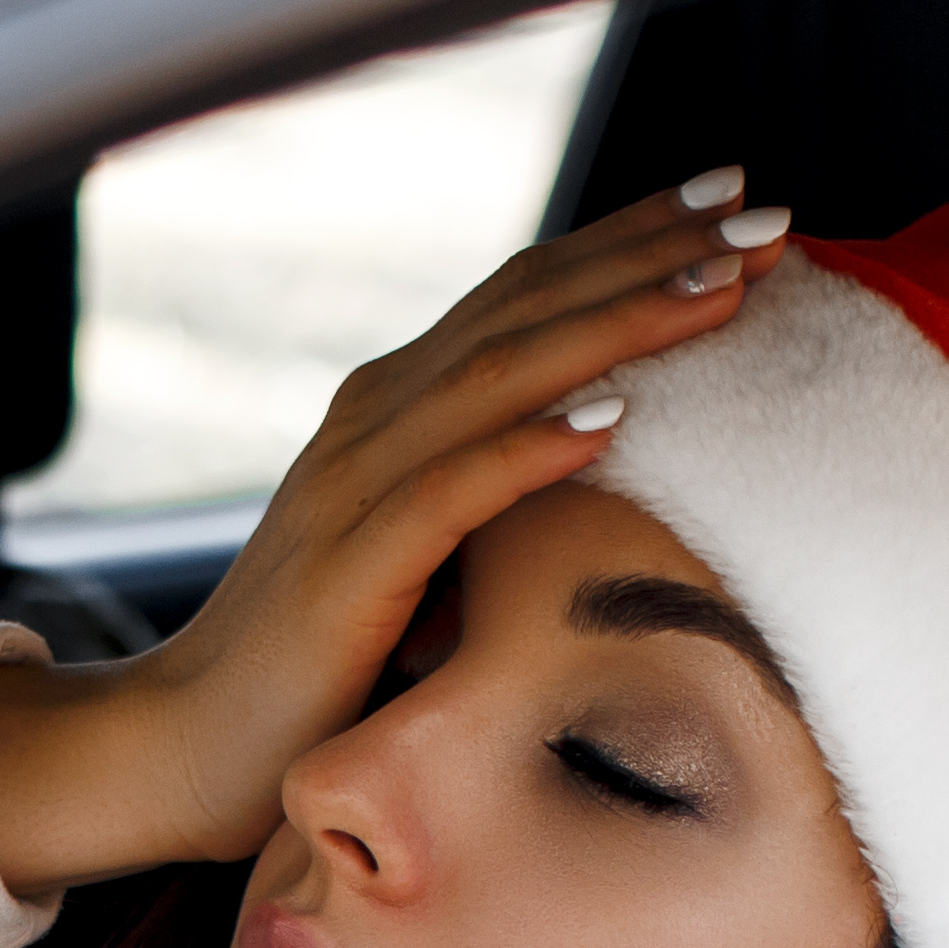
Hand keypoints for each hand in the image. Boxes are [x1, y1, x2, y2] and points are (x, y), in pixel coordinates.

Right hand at [0, 170, 793, 889]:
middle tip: (770, 212)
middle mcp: (373, 420)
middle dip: (655, 252)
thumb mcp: (419, 559)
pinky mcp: (346, 568)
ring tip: (726, 285)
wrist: (178, 747)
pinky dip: (532, 446)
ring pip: (503, 374)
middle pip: (530, 306)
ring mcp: (352, 486)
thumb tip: (609, 479)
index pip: (528, 295)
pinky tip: (615, 416)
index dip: (633, 239)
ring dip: (620, 322)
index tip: (739, 200)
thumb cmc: (312, 668)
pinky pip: (450, 491)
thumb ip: (488, 502)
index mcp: (395, 409)